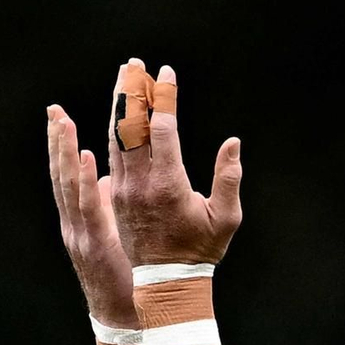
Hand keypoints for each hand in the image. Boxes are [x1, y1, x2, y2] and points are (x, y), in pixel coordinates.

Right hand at [46, 101, 137, 325]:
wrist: (126, 318)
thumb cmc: (125, 276)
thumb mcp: (112, 233)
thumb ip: (105, 206)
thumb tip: (104, 179)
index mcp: (80, 216)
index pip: (68, 172)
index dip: (63, 143)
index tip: (59, 114)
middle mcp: (75, 221)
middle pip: (61, 173)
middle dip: (57, 138)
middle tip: (53, 108)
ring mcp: (80, 232)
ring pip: (67, 185)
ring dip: (64, 151)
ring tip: (63, 120)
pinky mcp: (93, 242)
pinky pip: (87, 206)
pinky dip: (81, 180)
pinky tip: (84, 154)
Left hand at [108, 59, 242, 266]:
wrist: (166, 281)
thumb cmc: (201, 249)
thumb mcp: (225, 217)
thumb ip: (229, 178)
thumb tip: (233, 142)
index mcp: (168, 184)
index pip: (162, 129)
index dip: (164, 98)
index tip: (167, 74)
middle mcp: (140, 183)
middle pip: (130, 127)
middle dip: (133, 91)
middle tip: (134, 64)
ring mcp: (123, 189)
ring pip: (115, 137)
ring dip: (119, 105)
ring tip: (123, 78)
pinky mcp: (115, 196)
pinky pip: (111, 154)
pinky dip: (114, 128)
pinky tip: (117, 112)